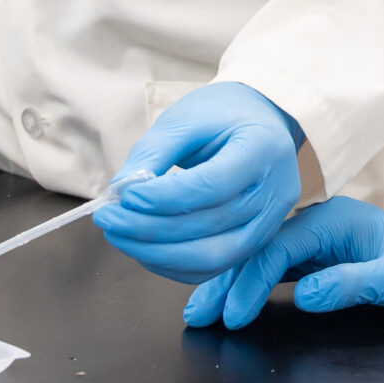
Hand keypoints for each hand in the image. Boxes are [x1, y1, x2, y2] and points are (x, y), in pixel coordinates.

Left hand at [92, 83, 305, 282]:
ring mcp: (270, 224)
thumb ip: (155, 152)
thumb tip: (121, 191)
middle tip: (108, 219)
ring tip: (119, 235)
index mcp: (262, 150)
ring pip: (212, 258)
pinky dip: (173, 265)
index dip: (164, 198)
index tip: (125, 197)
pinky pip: (212, 267)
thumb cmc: (223, 114)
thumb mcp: (188, 117)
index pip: (212, 186)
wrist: (262, 122)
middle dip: (150, 229)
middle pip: (209, 227)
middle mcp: (275, 193)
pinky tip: (143, 248)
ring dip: (157, 255)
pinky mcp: (256, 243)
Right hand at [182, 197, 383, 328]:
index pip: (276, 247)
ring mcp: (317, 242)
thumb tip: (305, 295)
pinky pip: (275, 270)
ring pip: (261, 260)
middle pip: (259, 250)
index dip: (250, 281)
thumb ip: (351, 284)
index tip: (233, 317)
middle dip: (225, 281)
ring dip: (231, 284)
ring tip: (199, 312)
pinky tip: (231, 302)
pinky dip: (250, 286)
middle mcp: (319, 225)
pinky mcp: (319, 259)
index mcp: (333, 220)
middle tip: (196, 315)